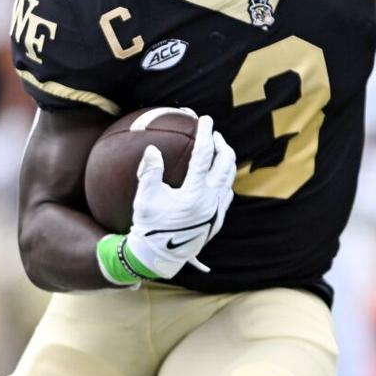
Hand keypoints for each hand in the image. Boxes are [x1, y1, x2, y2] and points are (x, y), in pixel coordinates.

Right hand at [124, 113, 235, 279]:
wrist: (159, 257)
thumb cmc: (149, 226)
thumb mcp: (145, 198)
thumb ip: (150, 172)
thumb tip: (153, 149)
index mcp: (194, 194)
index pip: (204, 155)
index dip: (205, 134)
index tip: (204, 119)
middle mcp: (210, 201)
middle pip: (225, 163)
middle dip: (221, 143)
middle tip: (212, 133)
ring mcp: (217, 211)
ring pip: (229, 178)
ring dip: (226, 160)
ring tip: (217, 149)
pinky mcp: (218, 220)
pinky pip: (227, 194)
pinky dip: (225, 179)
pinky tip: (216, 176)